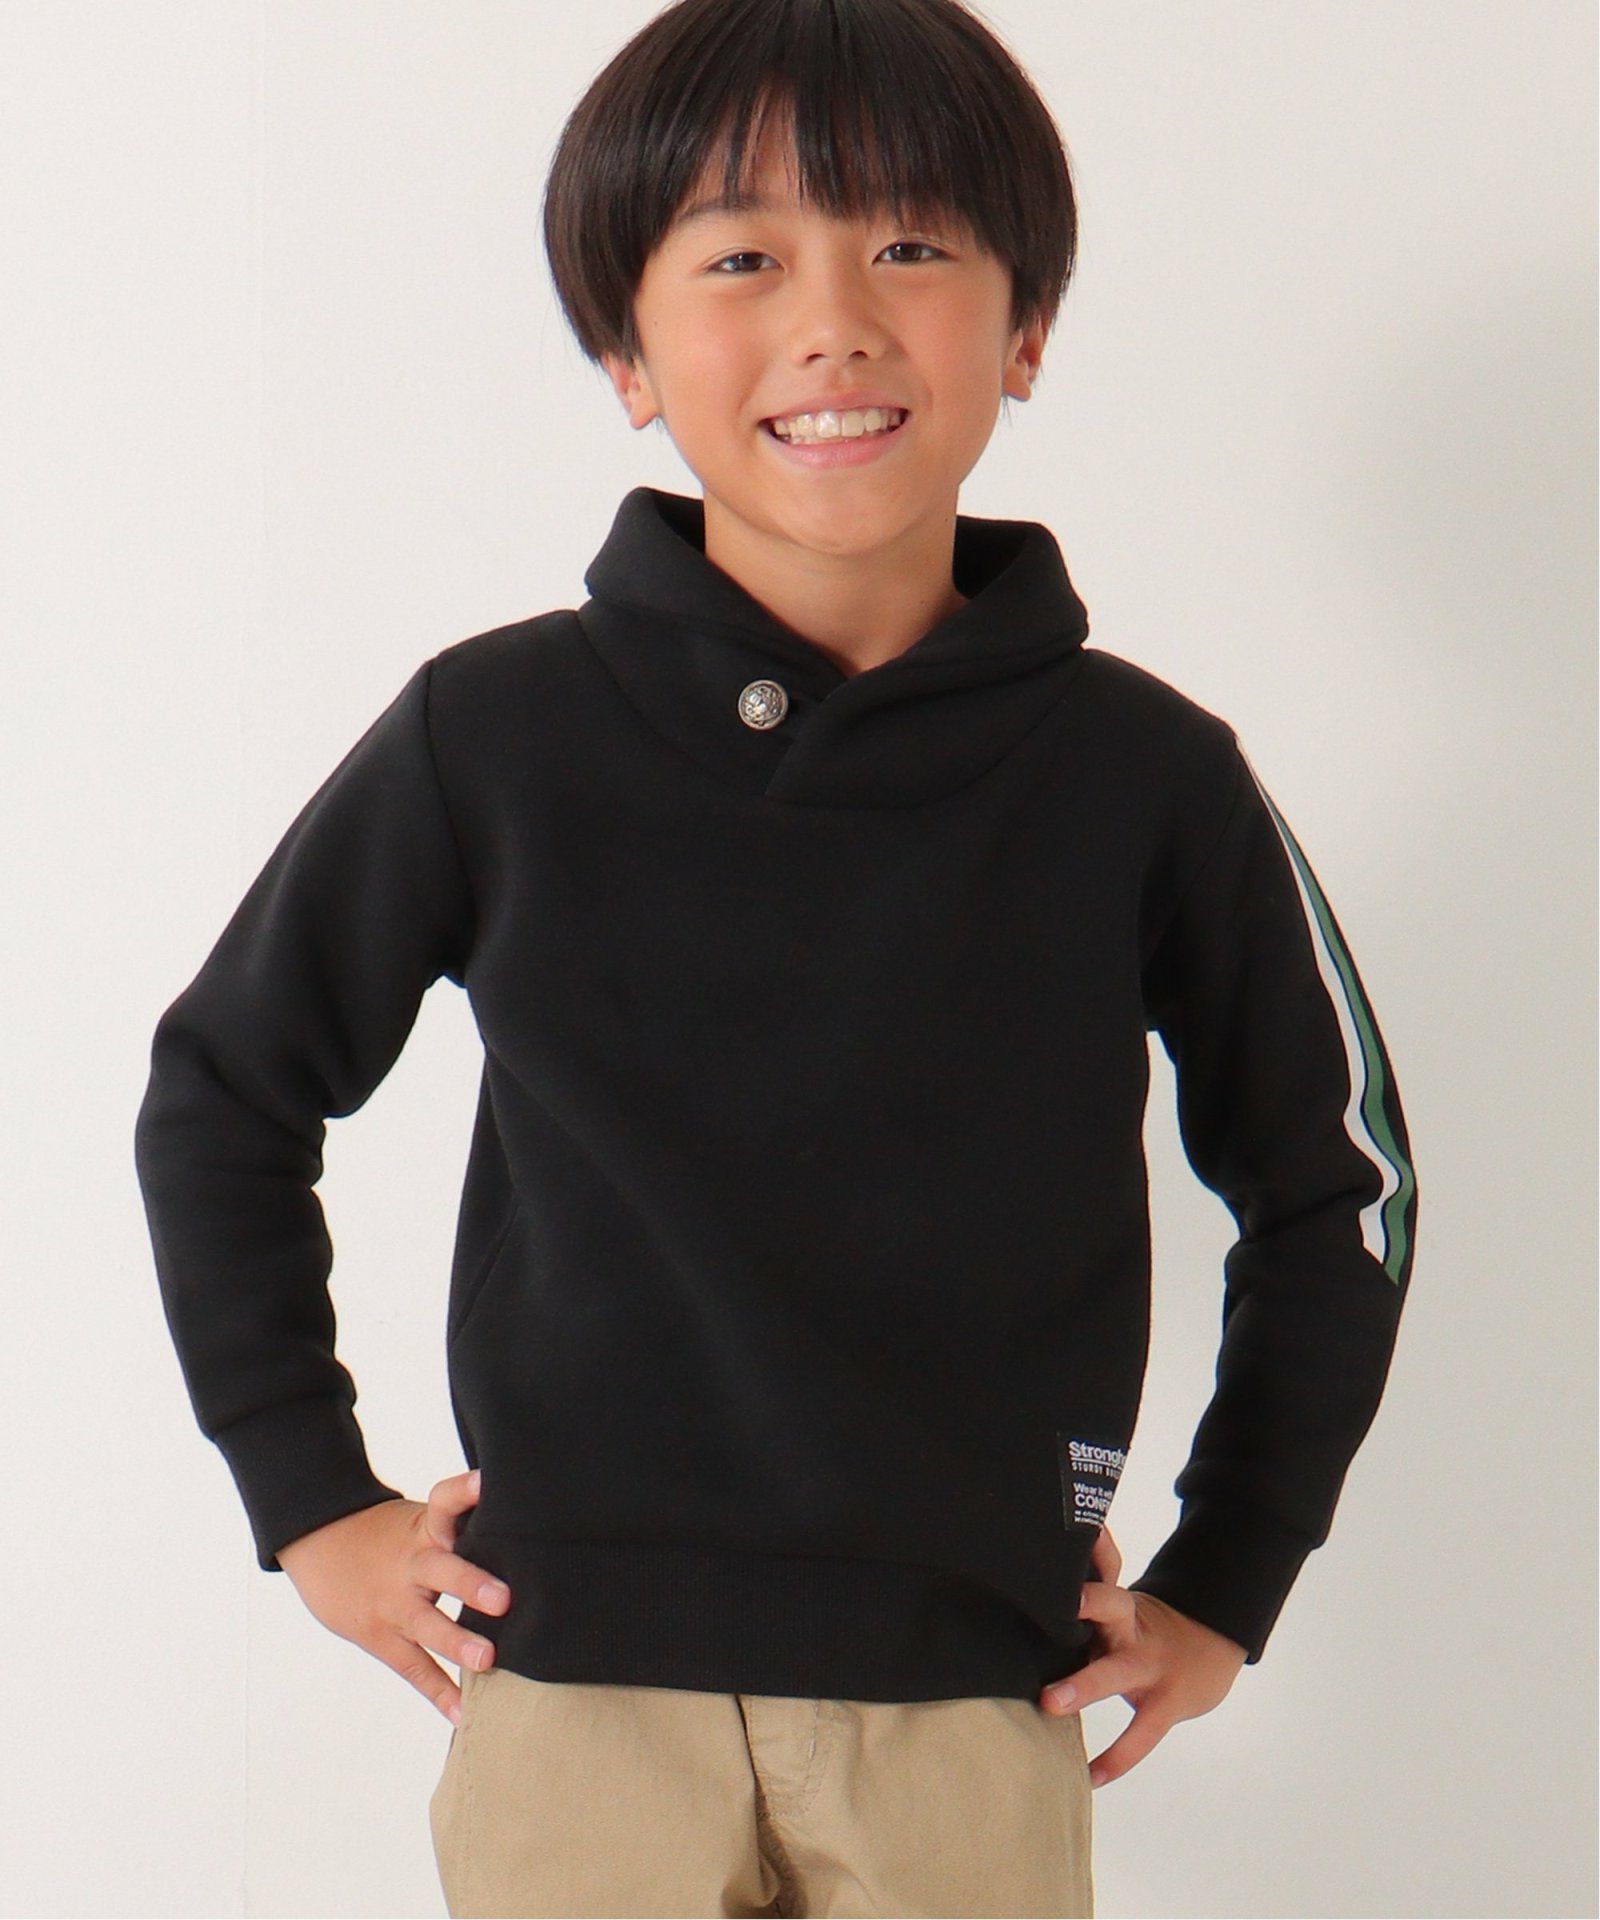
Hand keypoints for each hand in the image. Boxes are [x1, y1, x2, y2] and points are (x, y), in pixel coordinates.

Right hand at [276, 1468, 510, 1725]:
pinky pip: (413, 1667)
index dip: (464, 1490)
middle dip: (471, 1584)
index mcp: (424, 1528)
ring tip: (487, 1660)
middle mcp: (412, 1564)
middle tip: (504, 1599)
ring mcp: (394, 1604)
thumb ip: (462, 1528)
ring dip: (457, 1642)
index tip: (487, 1483)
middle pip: (442, 1570)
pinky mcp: (380, 1637)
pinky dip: (439, 1691)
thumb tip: (524, 1529)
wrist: (318, 1545)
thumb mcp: (420, 1519)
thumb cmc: (388, 1534)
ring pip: (426, 1624)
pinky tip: (463, 1714)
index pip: (444, 1500)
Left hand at [1038, 1526, 1248, 1787]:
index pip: (1097, 1575)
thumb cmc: (1143, 1626)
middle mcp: (1131, 1629)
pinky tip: (1090, 1777)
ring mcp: (1150, 1667)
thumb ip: (1083, 1593)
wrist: (1210, 1646)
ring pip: (1115, 1674)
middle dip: (1081, 1606)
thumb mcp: (1118, 1605)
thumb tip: (1043, 1565)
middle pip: (1108, 1607)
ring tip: (1048, 1704)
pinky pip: (1140, 1736)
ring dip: (1082, 1687)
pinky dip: (1115, 1759)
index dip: (1077, 1567)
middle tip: (1044, 1609)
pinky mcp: (1165, 1704)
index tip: (1045, 1564)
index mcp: (1118, 1603)